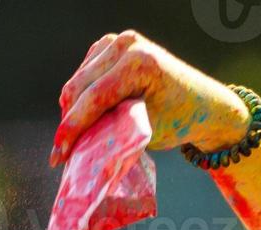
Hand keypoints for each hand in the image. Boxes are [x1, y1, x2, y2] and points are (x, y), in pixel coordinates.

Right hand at [52, 31, 252, 165]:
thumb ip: (112, 135)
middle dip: (68, 124)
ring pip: (77, 82)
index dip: (72, 130)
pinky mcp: (111, 46)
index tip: (58, 157)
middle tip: (61, 155)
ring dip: (72, 112)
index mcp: (140, 63)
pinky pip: (83, 75)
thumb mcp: (145, 133)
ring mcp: (118, 41)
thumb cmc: (179, 121)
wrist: (202, 104)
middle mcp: (127, 44)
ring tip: (75, 140)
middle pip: (79, 88)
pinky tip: (86, 118)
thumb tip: (78, 151)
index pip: (94, 98)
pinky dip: (80, 98)